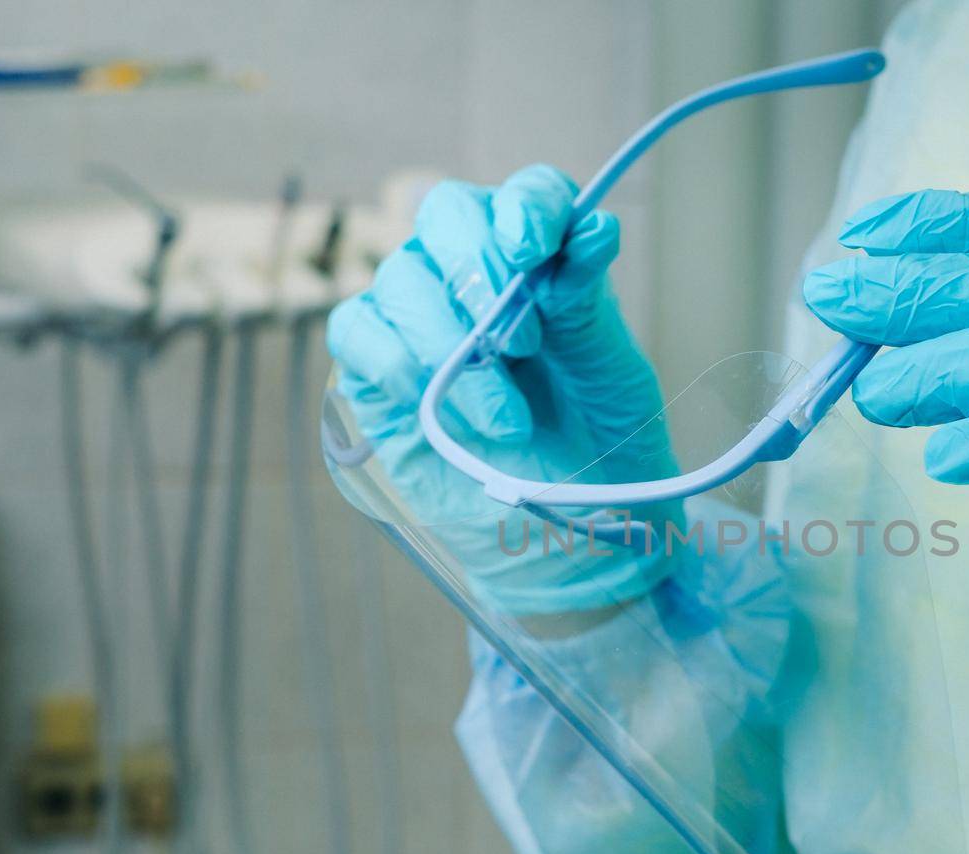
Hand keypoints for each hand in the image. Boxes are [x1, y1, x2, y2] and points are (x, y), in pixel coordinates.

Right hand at [327, 165, 678, 615]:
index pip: (527, 197)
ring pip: (401, 277)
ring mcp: (421, 320)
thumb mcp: (610, 378)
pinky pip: (358, 330)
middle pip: (446, 214)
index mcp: (543, 264)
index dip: (527, 207)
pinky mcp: (378, 372)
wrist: (575, 541)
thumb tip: (593, 229)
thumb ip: (588, 304)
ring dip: (452, 342)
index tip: (537, 248)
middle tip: (521, 342)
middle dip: (479, 267)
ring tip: (507, 418)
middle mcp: (476, 277)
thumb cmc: (603, 451)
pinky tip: (435, 405)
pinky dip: (396, 361)